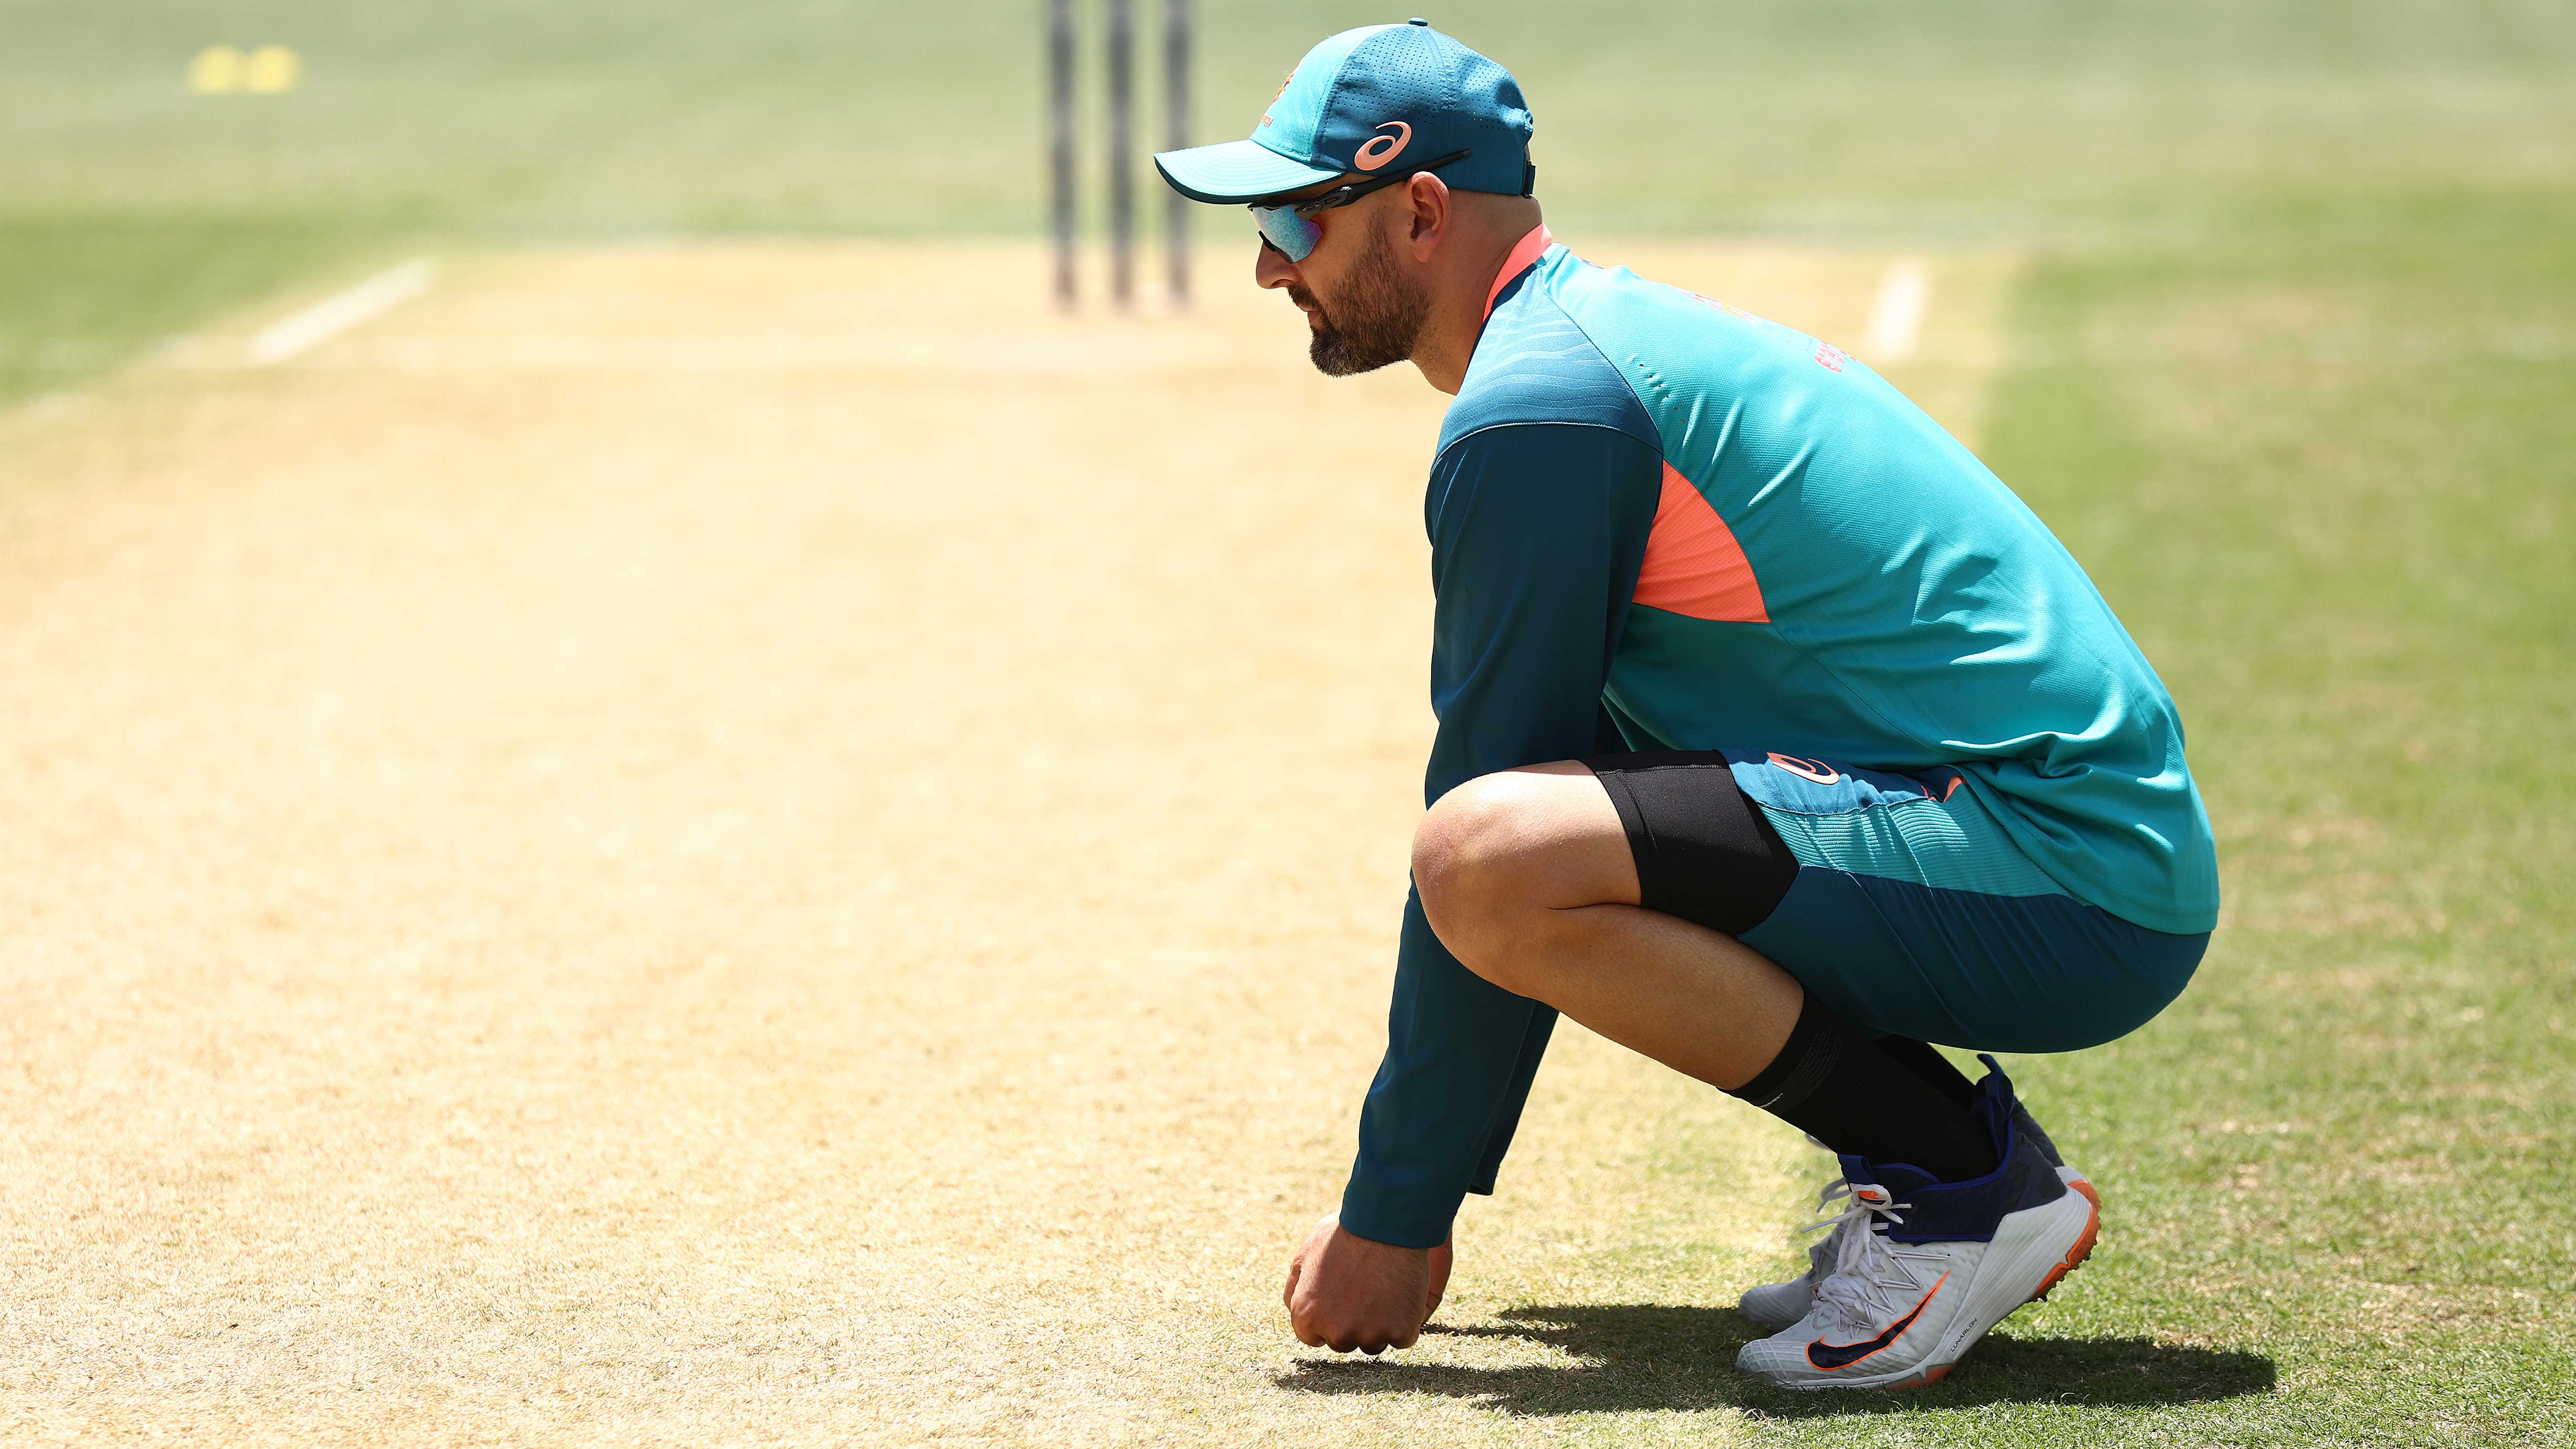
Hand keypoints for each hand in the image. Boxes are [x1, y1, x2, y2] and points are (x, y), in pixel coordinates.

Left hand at [1282, 1213, 1452, 1352]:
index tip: (1340, 1298)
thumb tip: (1295, 1310)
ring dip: (1378, 1325)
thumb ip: (1296, 1289)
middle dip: (1351, 1322)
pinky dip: (1405, 1321)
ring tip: (1383, 1289)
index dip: (1327, 1317)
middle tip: (1364, 1289)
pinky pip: (1402, 1337)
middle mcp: (1337, 1333)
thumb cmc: (1344, 1234)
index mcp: (1308, 1317)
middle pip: (1343, 1342)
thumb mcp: (1305, 1255)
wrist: (1386, 1224)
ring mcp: (1370, 1336)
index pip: (1313, 1337)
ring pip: (1373, 1343)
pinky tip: (1402, 1293)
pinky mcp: (1401, 1332)